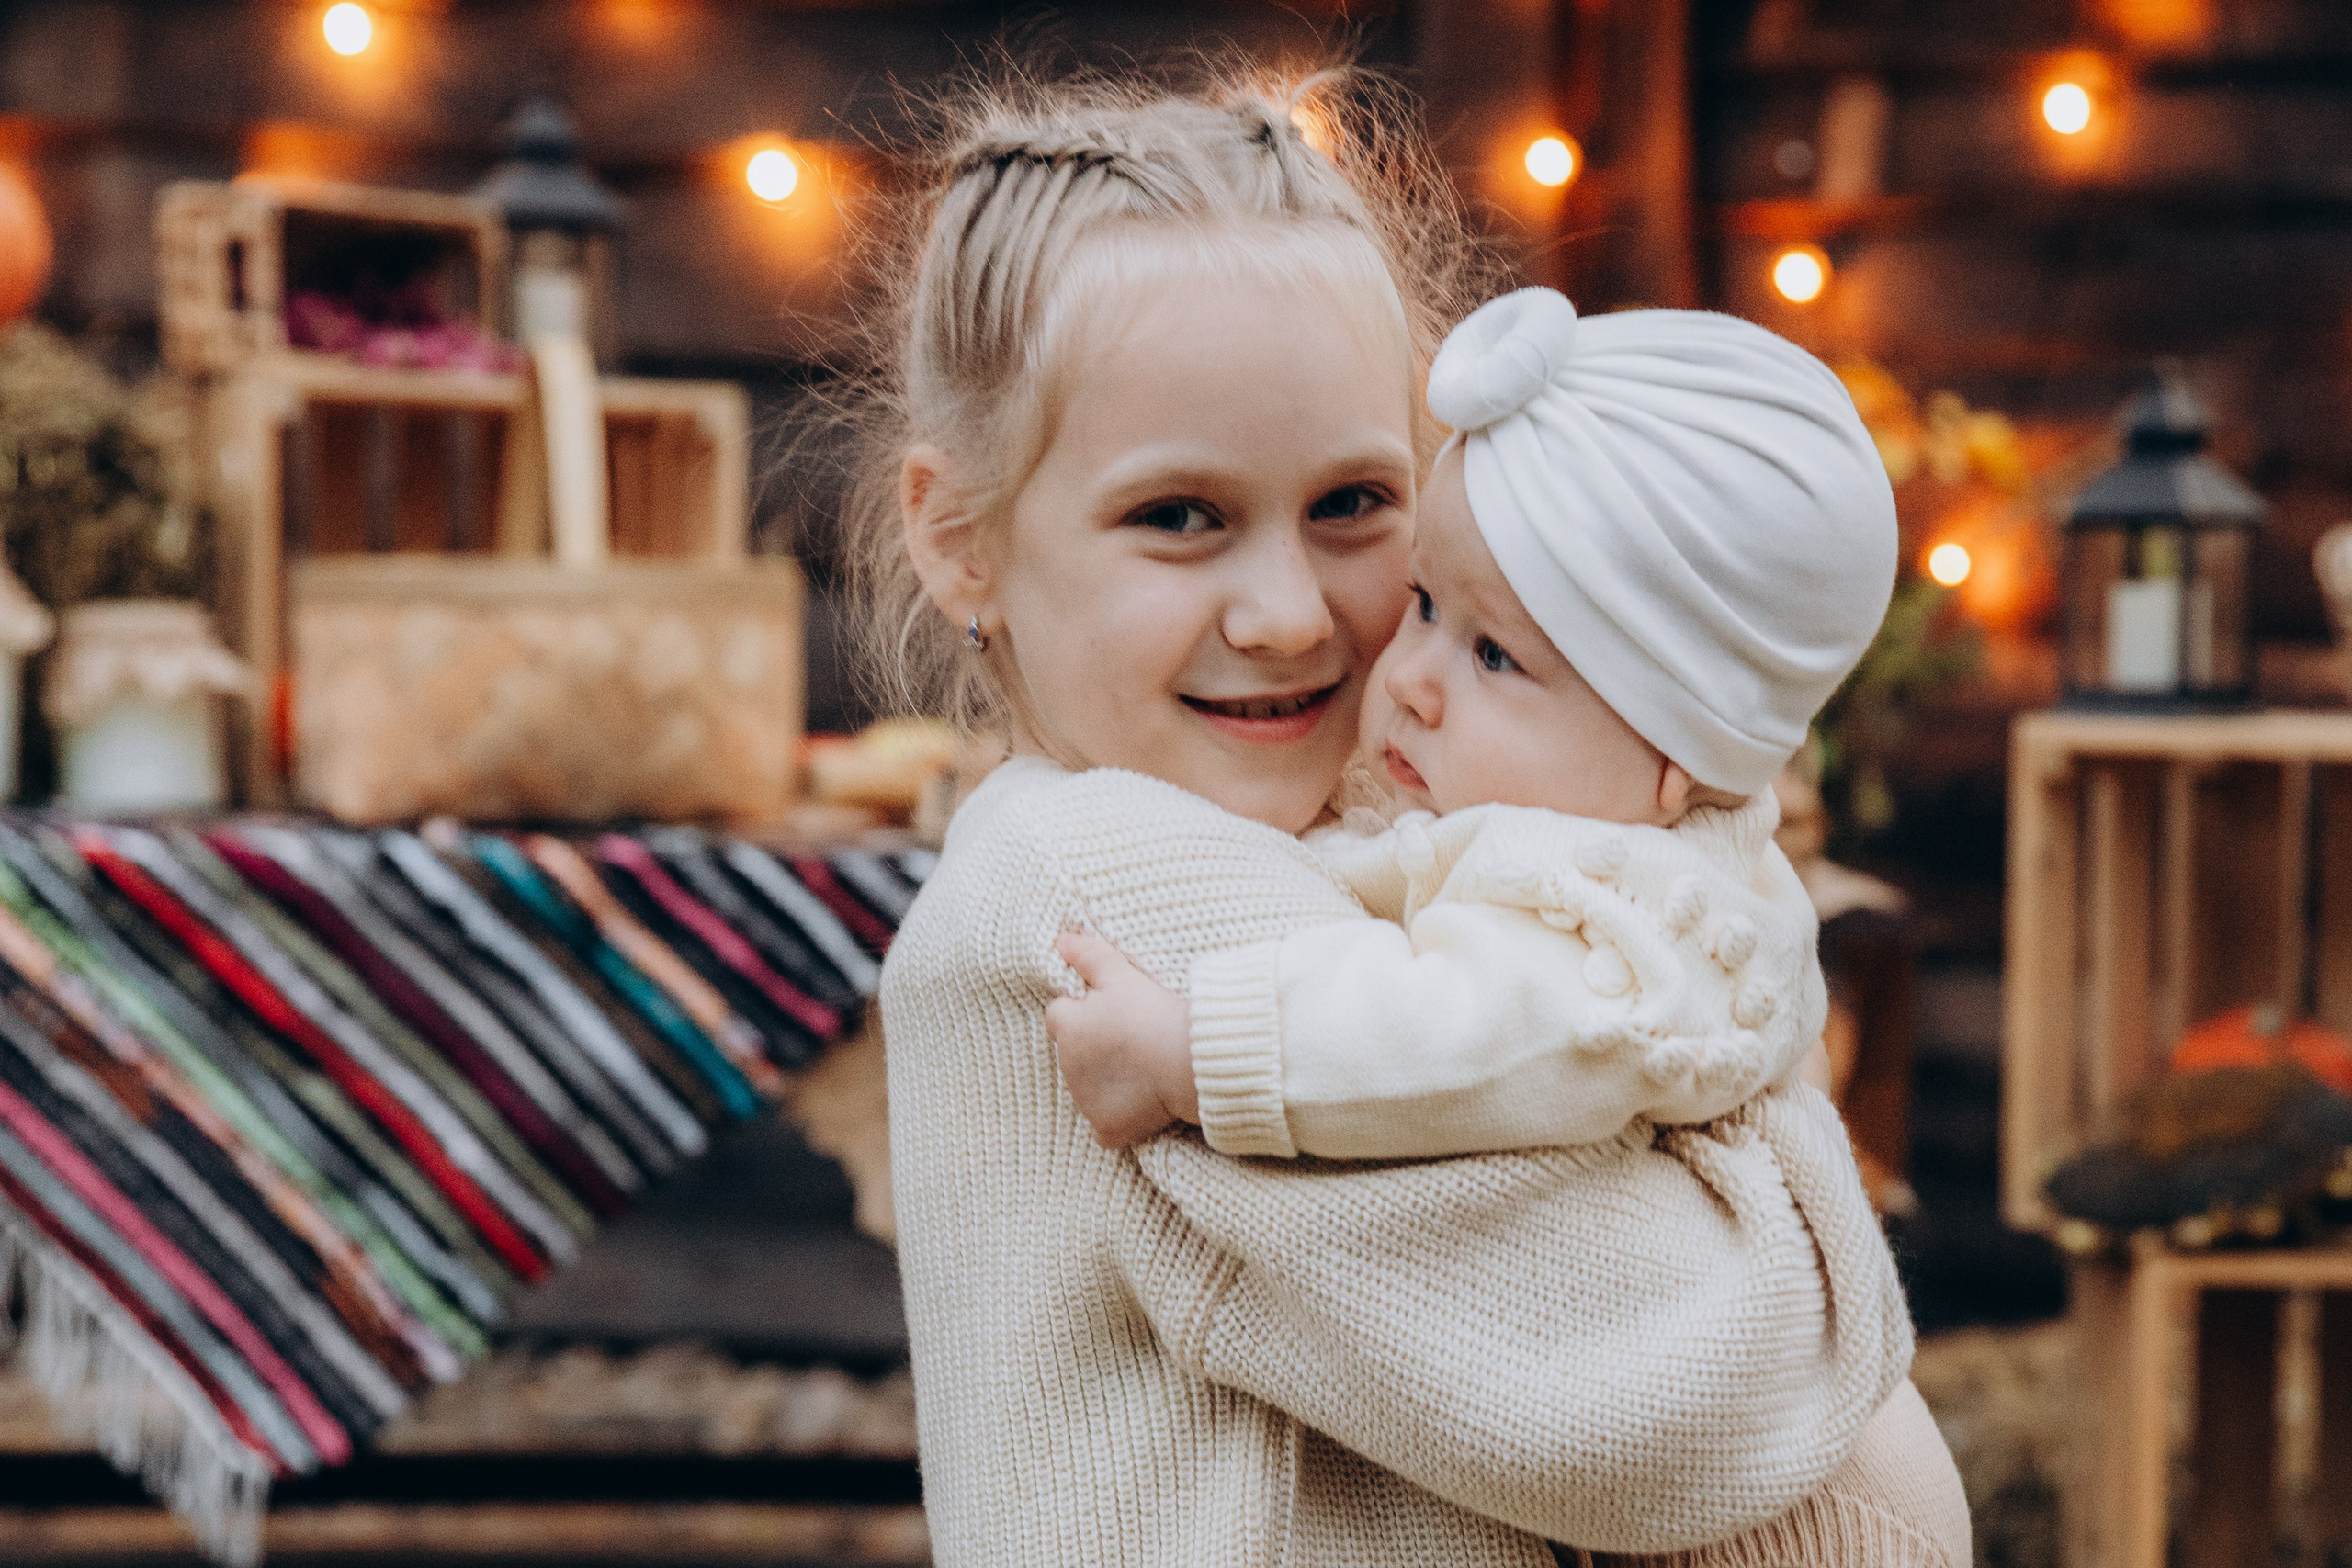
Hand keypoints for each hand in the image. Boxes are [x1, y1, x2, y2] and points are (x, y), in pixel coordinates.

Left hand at [1045, 931, 1198, 1148]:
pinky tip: (1142, 1103)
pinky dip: (1118, 1118)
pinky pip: (1104, 1126)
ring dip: (1107, 1079)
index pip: (1061, 1013)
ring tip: (1145, 1066)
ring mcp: (1085, 1101)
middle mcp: (1067, 1067)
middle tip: (1134, 1037)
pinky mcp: (1107, 1128)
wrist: (1189, 1060)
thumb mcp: (1121, 974)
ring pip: (1088, 1088)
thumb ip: (1087, 955)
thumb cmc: (1155, 1013)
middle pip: (1074, 1052)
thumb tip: (1059, 940)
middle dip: (1094, 1046)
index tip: (1116, 1010)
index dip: (1086, 1009)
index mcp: (1067, 1026)